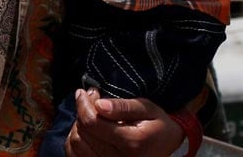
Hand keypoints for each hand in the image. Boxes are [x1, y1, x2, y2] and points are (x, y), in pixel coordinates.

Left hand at [64, 88, 184, 156]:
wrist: (167, 147)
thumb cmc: (158, 125)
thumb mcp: (147, 109)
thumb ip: (123, 107)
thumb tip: (99, 104)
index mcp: (130, 142)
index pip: (92, 122)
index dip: (83, 104)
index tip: (84, 92)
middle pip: (82, 133)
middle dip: (81, 112)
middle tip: (90, 100)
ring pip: (76, 145)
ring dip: (78, 126)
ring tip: (89, 115)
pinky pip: (76, 156)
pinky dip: (75, 141)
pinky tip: (86, 131)